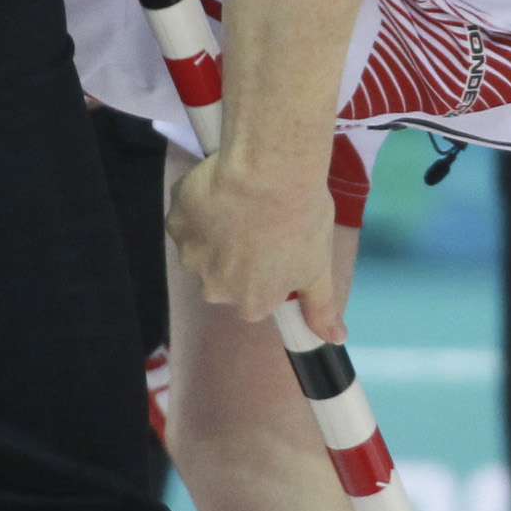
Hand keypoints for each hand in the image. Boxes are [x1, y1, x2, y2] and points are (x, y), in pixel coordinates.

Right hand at [166, 151, 339, 336]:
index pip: (255, 296)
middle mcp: (215, 290)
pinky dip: (197, 208)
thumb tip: (336, 338)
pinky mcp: (175, 224)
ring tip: (239, 203)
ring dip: (214, 231)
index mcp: (251, 304)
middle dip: (235, 255)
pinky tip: (219, 191)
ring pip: (201, 248)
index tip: (276, 246)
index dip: (265, 270)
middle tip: (258, 222)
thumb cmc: (301, 220)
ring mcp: (191, 256)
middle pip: (223, 276)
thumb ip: (320, 307)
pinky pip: (185, 219)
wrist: (269, 172)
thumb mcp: (319, 268)